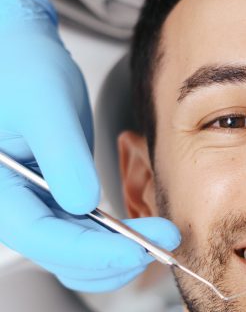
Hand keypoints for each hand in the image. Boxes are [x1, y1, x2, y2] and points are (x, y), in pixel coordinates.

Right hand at [0, 0, 180, 290]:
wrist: (19, 53)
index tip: (140, 249)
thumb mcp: (43, 103)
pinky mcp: (54, 204)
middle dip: (117, 257)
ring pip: (77, 258)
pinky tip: (145, 231)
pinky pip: (84, 239)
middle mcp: (12, 208)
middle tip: (165, 241)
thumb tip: (83, 204)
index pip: (45, 238)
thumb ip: (62, 155)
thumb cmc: (19, 66)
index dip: (96, 251)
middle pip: (63, 258)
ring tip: (161, 236)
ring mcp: (33, 209)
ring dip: (120, 256)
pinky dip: (115, 242)